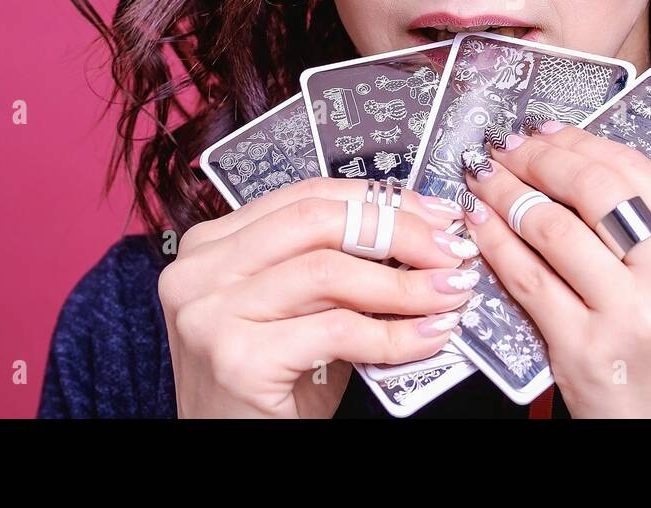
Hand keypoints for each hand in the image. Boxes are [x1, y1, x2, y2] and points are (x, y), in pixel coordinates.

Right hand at [158, 177, 477, 417]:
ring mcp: (211, 314)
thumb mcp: (298, 312)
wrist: (230, 454)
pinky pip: (337, 330)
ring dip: (405, 283)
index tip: (432, 213)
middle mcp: (199, 272)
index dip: (380, 199)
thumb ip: (338, 267)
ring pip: (330, 272)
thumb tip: (420, 234)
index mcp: (212, 245)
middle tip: (450, 251)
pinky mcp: (237, 359)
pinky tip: (428, 335)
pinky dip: (394, 333)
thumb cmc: (267, 386)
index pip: (307, 197)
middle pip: (318, 221)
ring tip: (449, 293)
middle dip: (399, 231)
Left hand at [461, 121, 650, 417]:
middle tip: (507, 148)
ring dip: (504, 193)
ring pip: (551, 227)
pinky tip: (479, 225)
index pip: (635, 169)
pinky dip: (494, 243)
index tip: (545, 131)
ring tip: (483, 179)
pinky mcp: (585, 348)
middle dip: (537, 158)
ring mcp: (631, 313)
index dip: (579, 141)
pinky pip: (526, 278)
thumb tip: (581, 167)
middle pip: (592, 187)